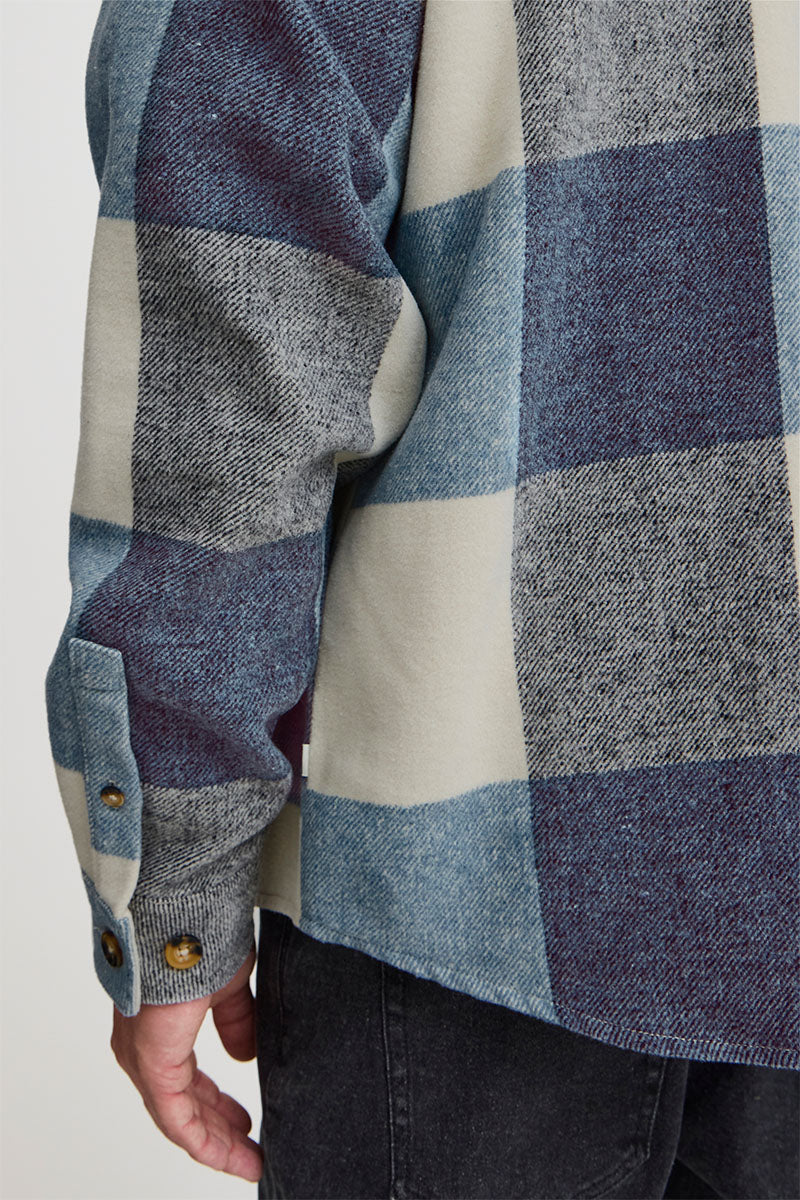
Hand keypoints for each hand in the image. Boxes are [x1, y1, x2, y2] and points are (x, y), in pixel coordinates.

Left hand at [110, 947, 263, 1183]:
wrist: (183, 908)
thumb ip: (234, 1021)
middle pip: (180, 1105)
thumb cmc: (200, 929)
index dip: (216, 1107)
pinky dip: (204, 1139)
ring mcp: (142, 1055)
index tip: (247, 1124)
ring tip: (247, 1157)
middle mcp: (141, 1045)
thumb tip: (244, 1055)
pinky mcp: (152, 1061)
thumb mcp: (226, 983)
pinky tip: (232, 1152)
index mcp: (159, 1025)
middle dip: (218, 1130)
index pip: (185, 1081)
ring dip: (214, 1140)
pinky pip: (175, 1115)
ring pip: (176, 1116)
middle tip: (250, 1148)